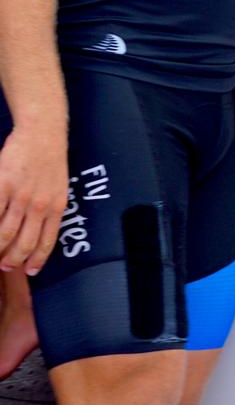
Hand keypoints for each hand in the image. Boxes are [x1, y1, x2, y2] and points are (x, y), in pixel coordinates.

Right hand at [0, 125, 67, 275]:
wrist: (42, 133)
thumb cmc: (51, 161)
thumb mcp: (59, 187)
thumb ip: (50, 210)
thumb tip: (39, 233)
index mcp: (57, 206)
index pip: (46, 242)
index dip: (36, 260)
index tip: (29, 271)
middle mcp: (40, 205)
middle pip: (24, 243)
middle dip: (13, 259)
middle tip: (5, 265)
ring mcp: (20, 196)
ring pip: (4, 234)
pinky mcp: (3, 185)